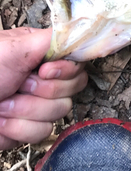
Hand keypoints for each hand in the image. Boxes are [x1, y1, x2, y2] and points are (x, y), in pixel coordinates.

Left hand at [0, 27, 87, 149]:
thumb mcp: (15, 46)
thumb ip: (52, 39)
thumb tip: (82, 39)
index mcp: (43, 56)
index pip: (78, 64)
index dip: (64, 71)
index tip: (43, 71)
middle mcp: (44, 80)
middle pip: (73, 89)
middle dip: (42, 91)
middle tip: (18, 85)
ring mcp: (37, 105)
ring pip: (59, 112)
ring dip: (25, 110)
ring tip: (3, 103)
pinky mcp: (28, 128)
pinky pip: (42, 132)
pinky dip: (18, 128)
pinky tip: (1, 121)